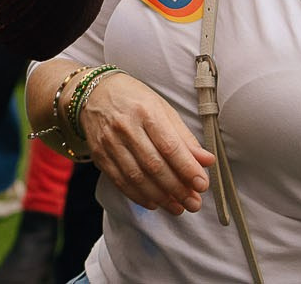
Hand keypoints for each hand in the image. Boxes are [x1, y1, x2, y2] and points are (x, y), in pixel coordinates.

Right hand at [78, 71, 215, 214]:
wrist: (93, 93)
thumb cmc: (134, 100)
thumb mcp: (163, 110)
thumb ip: (184, 138)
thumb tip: (207, 161)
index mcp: (146, 111)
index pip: (169, 146)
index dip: (187, 168)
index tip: (202, 185)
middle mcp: (125, 126)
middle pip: (154, 165)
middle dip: (177, 189)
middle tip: (194, 203)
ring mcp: (109, 141)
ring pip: (137, 177)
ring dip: (160, 197)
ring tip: (178, 207)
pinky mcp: (99, 154)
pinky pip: (120, 181)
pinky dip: (139, 196)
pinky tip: (154, 202)